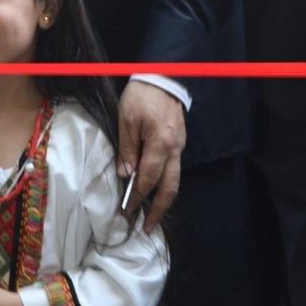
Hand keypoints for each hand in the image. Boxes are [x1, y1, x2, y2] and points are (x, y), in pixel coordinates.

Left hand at [118, 80, 184, 232]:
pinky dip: (165, 186)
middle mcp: (175, 150)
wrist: (164, 77)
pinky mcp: (179, 144)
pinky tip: (156, 193)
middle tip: (147, 229)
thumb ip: (127, 149)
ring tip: (152, 217)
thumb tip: (125, 175)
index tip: (127, 213)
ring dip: (163, 201)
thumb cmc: (142, 96)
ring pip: (174, 181)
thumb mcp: (126, 120)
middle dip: (158, 210)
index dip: (137, 198)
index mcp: (160, 144)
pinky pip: (174, 170)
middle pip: (169, 188)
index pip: (148, 179)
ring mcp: (180, 147)